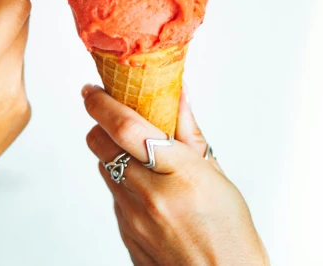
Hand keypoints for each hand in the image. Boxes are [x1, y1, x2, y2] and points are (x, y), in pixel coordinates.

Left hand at [84, 85, 268, 265]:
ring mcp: (132, 217)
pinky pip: (113, 195)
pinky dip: (123, 183)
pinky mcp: (124, 232)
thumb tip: (176, 93)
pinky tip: (147, 189)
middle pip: (100, 144)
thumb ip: (189, 132)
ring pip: (103, 167)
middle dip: (101, 125)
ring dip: (113, 154)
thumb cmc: (230, 232)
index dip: (102, 104)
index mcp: (180, 173)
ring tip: (140, 157)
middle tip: (113, 117)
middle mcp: (150, 195)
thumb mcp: (217, 175)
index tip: (92, 90)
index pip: (126, 128)